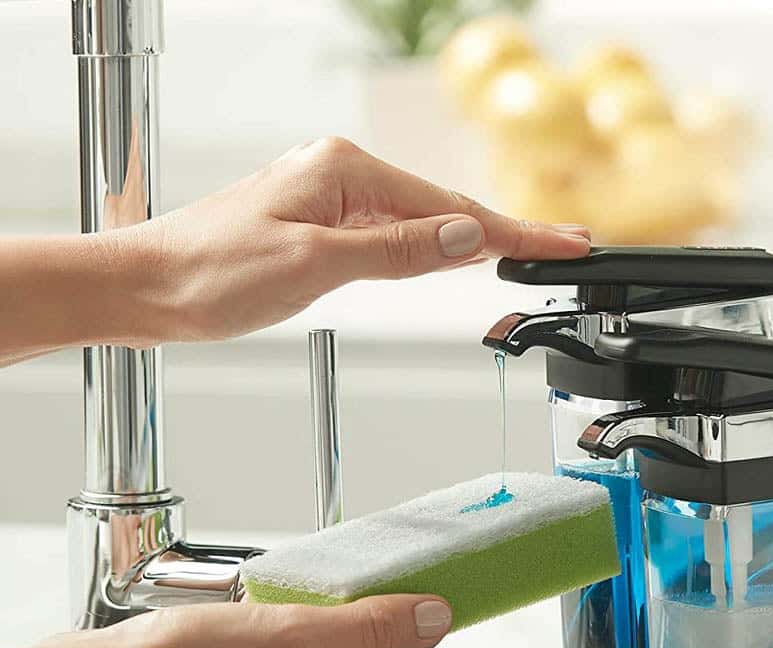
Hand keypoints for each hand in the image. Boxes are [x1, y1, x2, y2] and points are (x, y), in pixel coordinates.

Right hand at [0, 595, 451, 647]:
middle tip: (401, 596)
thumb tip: (432, 618)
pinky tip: (284, 612)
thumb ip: (368, 628)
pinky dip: (297, 637)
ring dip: (342, 634)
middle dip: (386, 636)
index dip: (421, 637)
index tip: (439, 605)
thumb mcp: (294, 636)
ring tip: (350, 596)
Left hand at [102, 136, 591, 344]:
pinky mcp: (318, 223)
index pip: (450, 207)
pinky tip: (451, 254)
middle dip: (506, 233)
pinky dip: (429, 247)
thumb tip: (467, 237)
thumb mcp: (315, 263)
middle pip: (443, 208)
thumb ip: (398, 250)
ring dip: (471, 241)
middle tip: (565, 247)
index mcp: (344, 170)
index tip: (565, 241)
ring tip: (528, 251)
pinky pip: (391, 233)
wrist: (144, 288)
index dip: (515, 231)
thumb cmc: (209, 273)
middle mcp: (340, 173)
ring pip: (419, 222)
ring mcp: (329, 198)